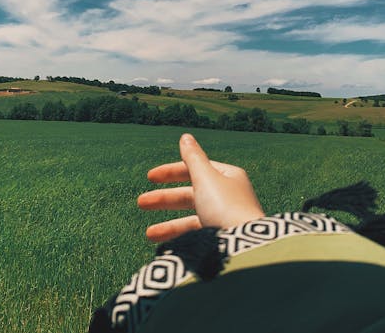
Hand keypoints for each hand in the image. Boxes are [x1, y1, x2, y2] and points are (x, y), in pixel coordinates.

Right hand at [137, 133, 263, 241]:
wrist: (244, 248)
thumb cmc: (226, 207)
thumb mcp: (205, 178)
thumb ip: (192, 158)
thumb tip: (185, 137)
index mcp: (227, 176)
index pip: (194, 169)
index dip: (170, 172)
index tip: (149, 177)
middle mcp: (227, 196)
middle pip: (189, 194)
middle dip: (164, 199)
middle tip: (140, 202)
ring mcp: (224, 218)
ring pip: (191, 218)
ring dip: (168, 225)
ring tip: (149, 234)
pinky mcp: (221, 239)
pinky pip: (197, 236)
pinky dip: (181, 239)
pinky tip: (164, 245)